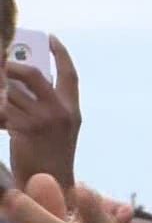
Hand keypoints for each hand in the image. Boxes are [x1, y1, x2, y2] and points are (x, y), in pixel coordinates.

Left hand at [2, 36, 80, 194]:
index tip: (51, 37)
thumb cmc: (51, 158)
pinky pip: (3, 109)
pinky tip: (0, 118)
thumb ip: (47, 107)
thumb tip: (20, 84)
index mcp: (73, 110)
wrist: (51, 184)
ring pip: (11, 92)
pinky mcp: (25, 128)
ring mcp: (44, 120)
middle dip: (10, 66)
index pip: (70, 74)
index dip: (61, 53)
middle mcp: (61, 111)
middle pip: (32, 74)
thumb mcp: (59, 129)